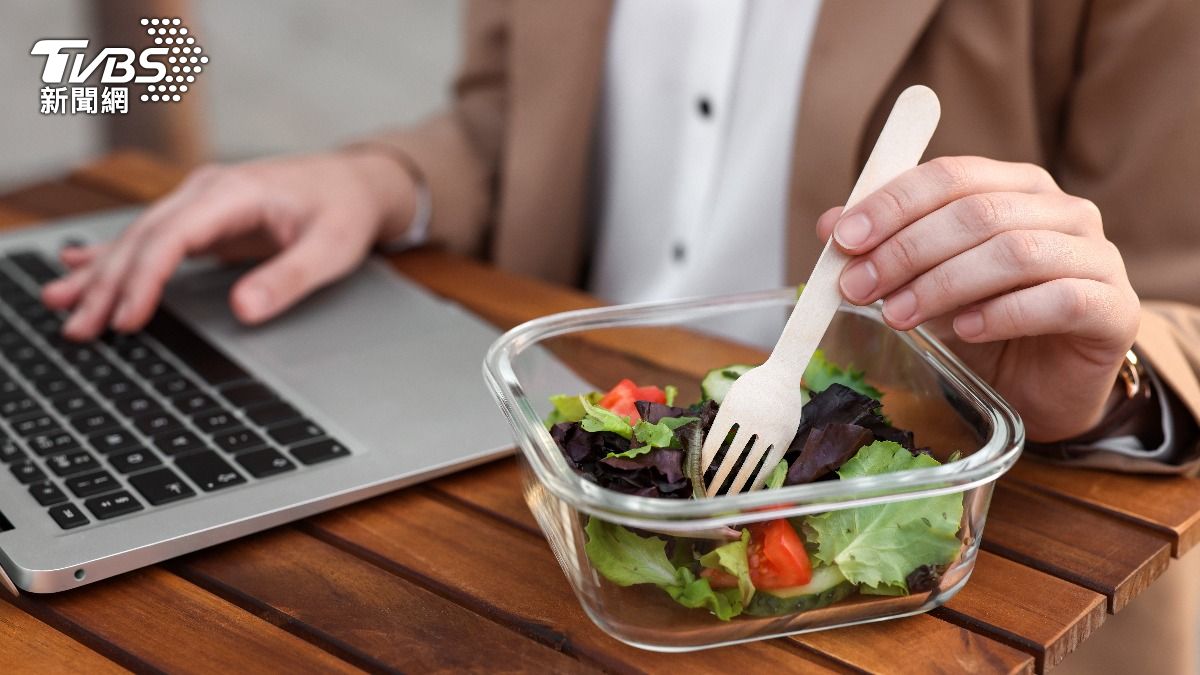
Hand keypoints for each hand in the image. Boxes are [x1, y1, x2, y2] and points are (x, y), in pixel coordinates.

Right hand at [42, 150, 416, 339]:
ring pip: (140, 238)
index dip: (145, 280)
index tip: (127, 319)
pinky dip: (117, 256)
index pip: (172, 237)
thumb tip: (244, 309)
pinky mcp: (204, 217)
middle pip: (144, 238)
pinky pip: (153, 238)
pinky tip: (83, 267)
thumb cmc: (345, 211)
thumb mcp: (331, 250)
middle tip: (77, 327)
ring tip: (62, 305)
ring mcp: (202, 201)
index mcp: (234, 192)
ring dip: (103, 274)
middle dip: (107, 284)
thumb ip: (288, 279)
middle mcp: (208, 191)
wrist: (356, 182)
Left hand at [817, 156, 1140, 441]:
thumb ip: (886, 248)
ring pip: (1014, 252)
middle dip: (906, 250)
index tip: (843, 241)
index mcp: (1015, 187)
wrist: (1042, 388)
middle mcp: (1062, 210)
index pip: (951, 175)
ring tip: (896, 316)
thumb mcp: (924, 282)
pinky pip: (1059, 300)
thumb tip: (830, 224)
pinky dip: (1004, 314)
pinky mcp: (1115, 308)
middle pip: (977, 213)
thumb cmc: (984, 324)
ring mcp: (1096, 255)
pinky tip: (965, 331)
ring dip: (943, 284)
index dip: (893, 204)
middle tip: (858, 287)